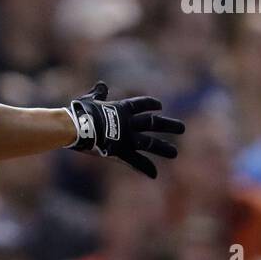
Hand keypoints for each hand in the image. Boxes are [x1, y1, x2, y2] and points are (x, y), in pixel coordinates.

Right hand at [65, 82, 184, 178]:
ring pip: (151, 144)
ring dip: (163, 148)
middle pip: (154, 123)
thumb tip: (101, 85)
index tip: (159, 106)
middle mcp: (130, 123)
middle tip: (182, 128)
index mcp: (122, 108)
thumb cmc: (80, 112)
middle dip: (169, 125)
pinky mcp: (122, 151)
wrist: (78, 126)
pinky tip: (154, 174)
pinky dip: (145, 168)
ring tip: (175, 153)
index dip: (151, 104)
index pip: (142, 104)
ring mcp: (128, 138)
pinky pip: (137, 161)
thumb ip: (98, 94)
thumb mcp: (89, 99)